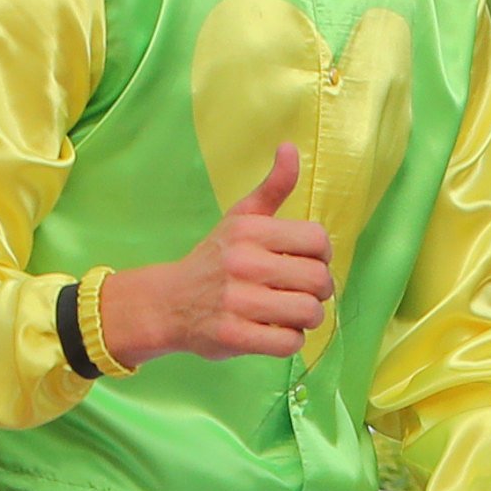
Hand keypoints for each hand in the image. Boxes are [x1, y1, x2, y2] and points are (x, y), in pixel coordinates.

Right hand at [100, 144, 331, 362]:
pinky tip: (276, 331)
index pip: (318, 241)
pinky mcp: (233, 336)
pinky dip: (289, 340)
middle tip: (304, 293)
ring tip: (291, 314)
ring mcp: (237, 302)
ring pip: (308, 312)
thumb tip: (291, 148)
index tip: (309, 263)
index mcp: (249, 231)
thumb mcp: (240, 218)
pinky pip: (289, 342)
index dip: (323, 256)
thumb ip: (272, 188)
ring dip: (307, 318)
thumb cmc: (214, 260)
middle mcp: (244, 263)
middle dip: (319, 291)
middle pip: (318, 280)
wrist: (167, 302)